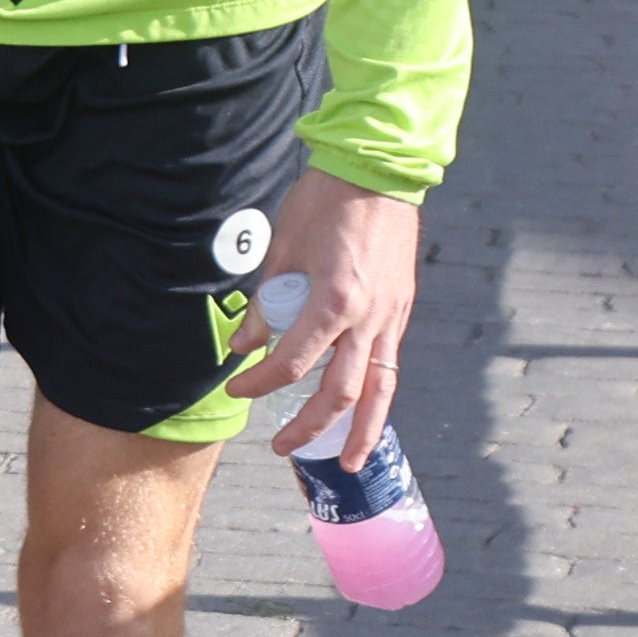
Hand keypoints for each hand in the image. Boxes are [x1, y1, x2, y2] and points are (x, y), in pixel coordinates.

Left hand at [236, 167, 423, 468]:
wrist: (377, 172)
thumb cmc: (324, 203)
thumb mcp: (282, 249)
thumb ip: (265, 303)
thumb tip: (242, 345)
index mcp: (333, 300)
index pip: (292, 362)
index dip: (260, 381)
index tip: (236, 385)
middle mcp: (367, 317)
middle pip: (340, 392)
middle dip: (310, 426)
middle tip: (282, 447)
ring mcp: (390, 317)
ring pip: (379, 389)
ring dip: (362, 431)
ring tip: (349, 463)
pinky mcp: (401, 312)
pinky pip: (390, 365)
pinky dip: (378, 397)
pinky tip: (365, 414)